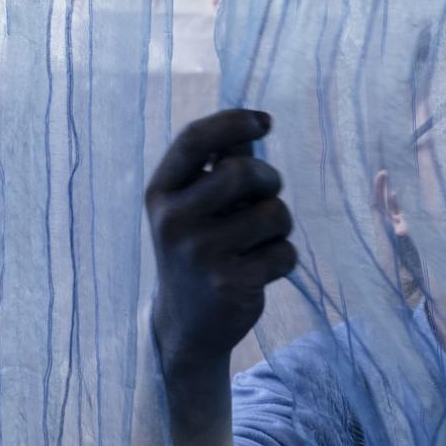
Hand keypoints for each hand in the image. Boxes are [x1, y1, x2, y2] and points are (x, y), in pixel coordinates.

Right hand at [146, 109, 297, 374]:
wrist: (187, 324)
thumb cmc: (198, 250)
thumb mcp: (192, 207)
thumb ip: (218, 167)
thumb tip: (256, 123)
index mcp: (161, 194)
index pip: (195, 140)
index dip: (234, 121)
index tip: (264, 121)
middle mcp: (174, 222)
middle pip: (243, 172)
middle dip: (269, 179)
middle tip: (268, 195)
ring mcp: (200, 255)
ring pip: (274, 214)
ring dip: (281, 224)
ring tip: (262, 240)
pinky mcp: (230, 285)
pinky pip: (284, 252)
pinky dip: (283, 258)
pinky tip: (261, 272)